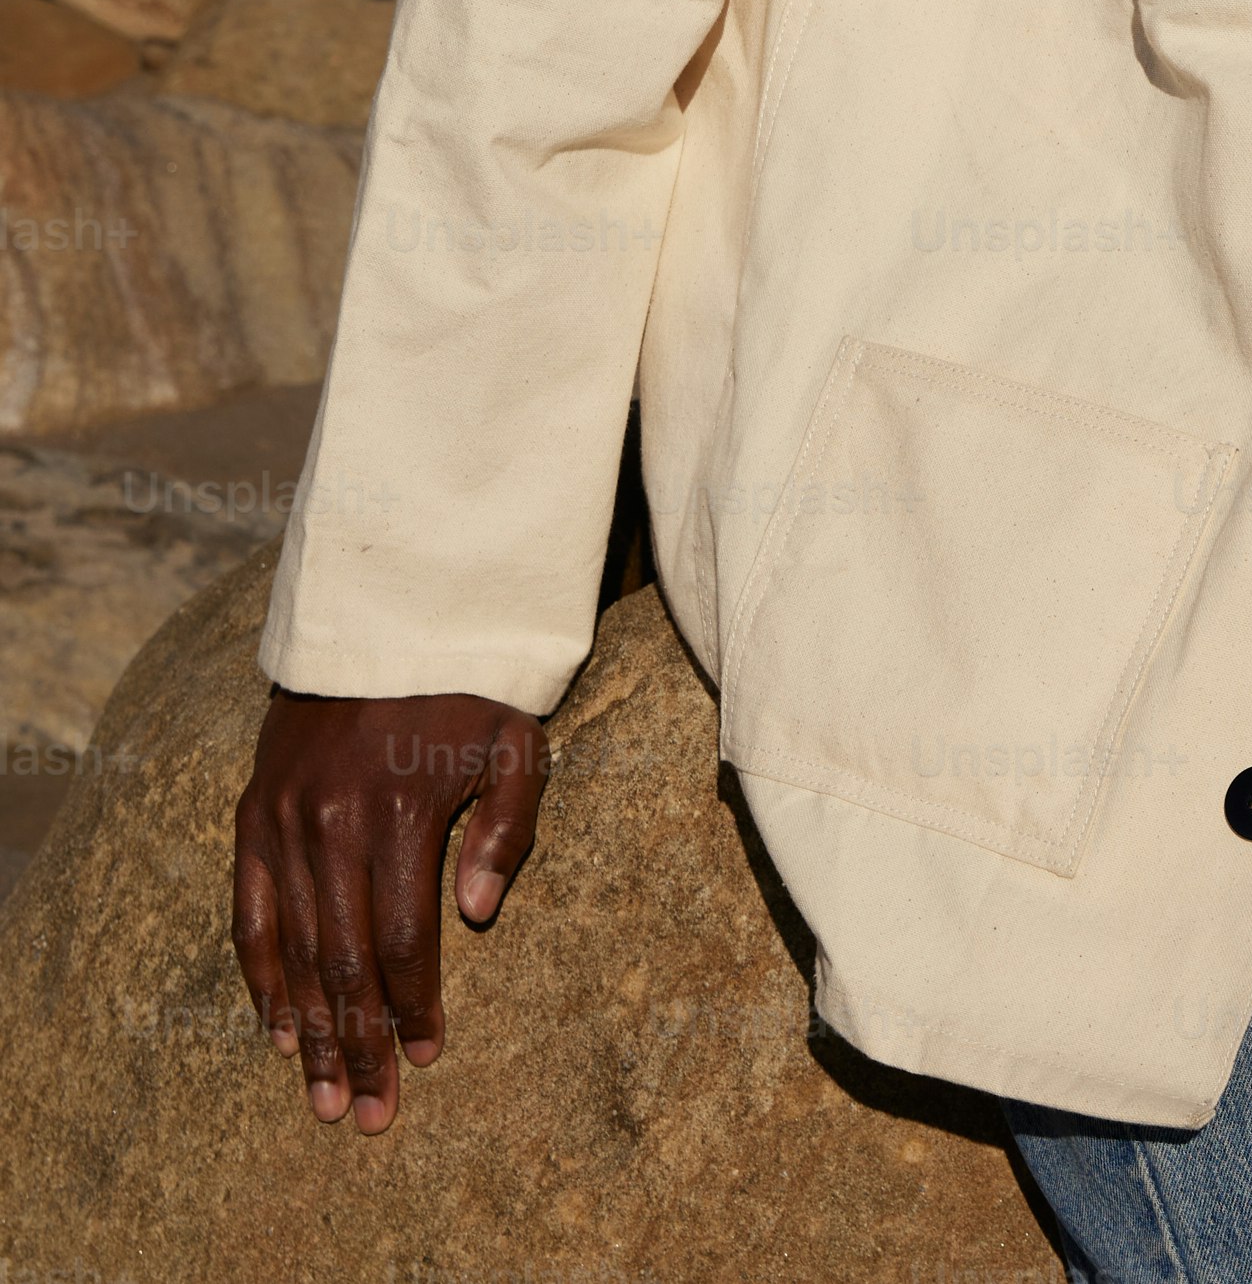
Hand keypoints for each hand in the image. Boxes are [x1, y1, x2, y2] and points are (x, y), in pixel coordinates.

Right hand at [231, 690, 547, 1131]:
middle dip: (360, 1046)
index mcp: (402, 811)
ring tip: (322, 1099)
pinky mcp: (252, 813)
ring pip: (297, 950)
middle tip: (368, 1116)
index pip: (406, 939)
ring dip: (309, 1032)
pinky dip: (262, 976)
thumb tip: (478, 915)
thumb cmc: (467, 688)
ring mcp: (284, 820)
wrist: (385, 618)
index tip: (428, 1058)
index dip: (415, 1007)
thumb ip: (508, 826)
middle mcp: (333, 822)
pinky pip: (251, 912)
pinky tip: (276, 1030)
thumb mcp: (517, 740)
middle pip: (347, 962)